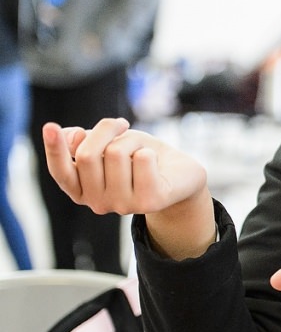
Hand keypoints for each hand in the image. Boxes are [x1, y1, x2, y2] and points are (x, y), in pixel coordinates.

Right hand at [43, 118, 214, 258]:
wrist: (180, 174)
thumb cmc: (139, 156)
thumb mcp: (109, 144)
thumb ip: (83, 143)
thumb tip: (70, 136)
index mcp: (82, 190)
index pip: (61, 172)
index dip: (54, 149)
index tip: (50, 126)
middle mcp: (98, 203)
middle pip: (88, 154)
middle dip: (106, 130)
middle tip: (122, 125)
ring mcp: (123, 205)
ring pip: (116, 153)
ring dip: (133, 141)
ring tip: (142, 151)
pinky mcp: (149, 202)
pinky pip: (142, 160)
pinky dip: (150, 151)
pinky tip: (156, 164)